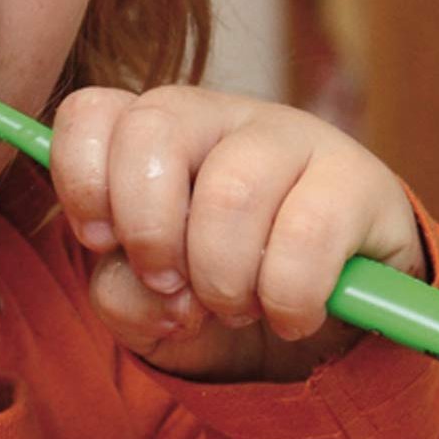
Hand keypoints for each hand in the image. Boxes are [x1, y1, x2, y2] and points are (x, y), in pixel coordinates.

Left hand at [49, 85, 426, 382]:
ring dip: (223, 279)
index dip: (82, 182)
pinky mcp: (356, 177)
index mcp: (154, 132)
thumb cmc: (222, 296)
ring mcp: (291, 135)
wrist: (329, 326)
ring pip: (230, 191)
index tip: (103, 243)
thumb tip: (147, 286)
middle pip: (152, 132)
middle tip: (175, 289)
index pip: (91, 111)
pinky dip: (287, 299)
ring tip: (238, 308)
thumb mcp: (152, 309)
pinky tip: (291, 314)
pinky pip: (307, 235)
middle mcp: (218, 115)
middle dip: (151, 233)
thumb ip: (122, 295)